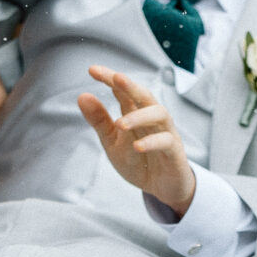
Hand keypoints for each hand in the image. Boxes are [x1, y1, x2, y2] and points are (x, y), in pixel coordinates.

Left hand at [79, 67, 195, 216]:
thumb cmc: (138, 160)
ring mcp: (165, 132)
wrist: (161, 187)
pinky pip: (166, 141)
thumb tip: (82, 95)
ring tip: (121, 124)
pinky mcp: (174, 151)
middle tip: (117, 78)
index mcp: (135, 112)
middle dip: (131, 86)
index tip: (92, 70)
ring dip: (140, 116)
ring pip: (159, 114)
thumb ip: (99, 120)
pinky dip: (152, 142)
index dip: (110, 79)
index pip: (123, 91)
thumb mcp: (112, 141)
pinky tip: (137, 147)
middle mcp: (152, 118)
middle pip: (144, 95)